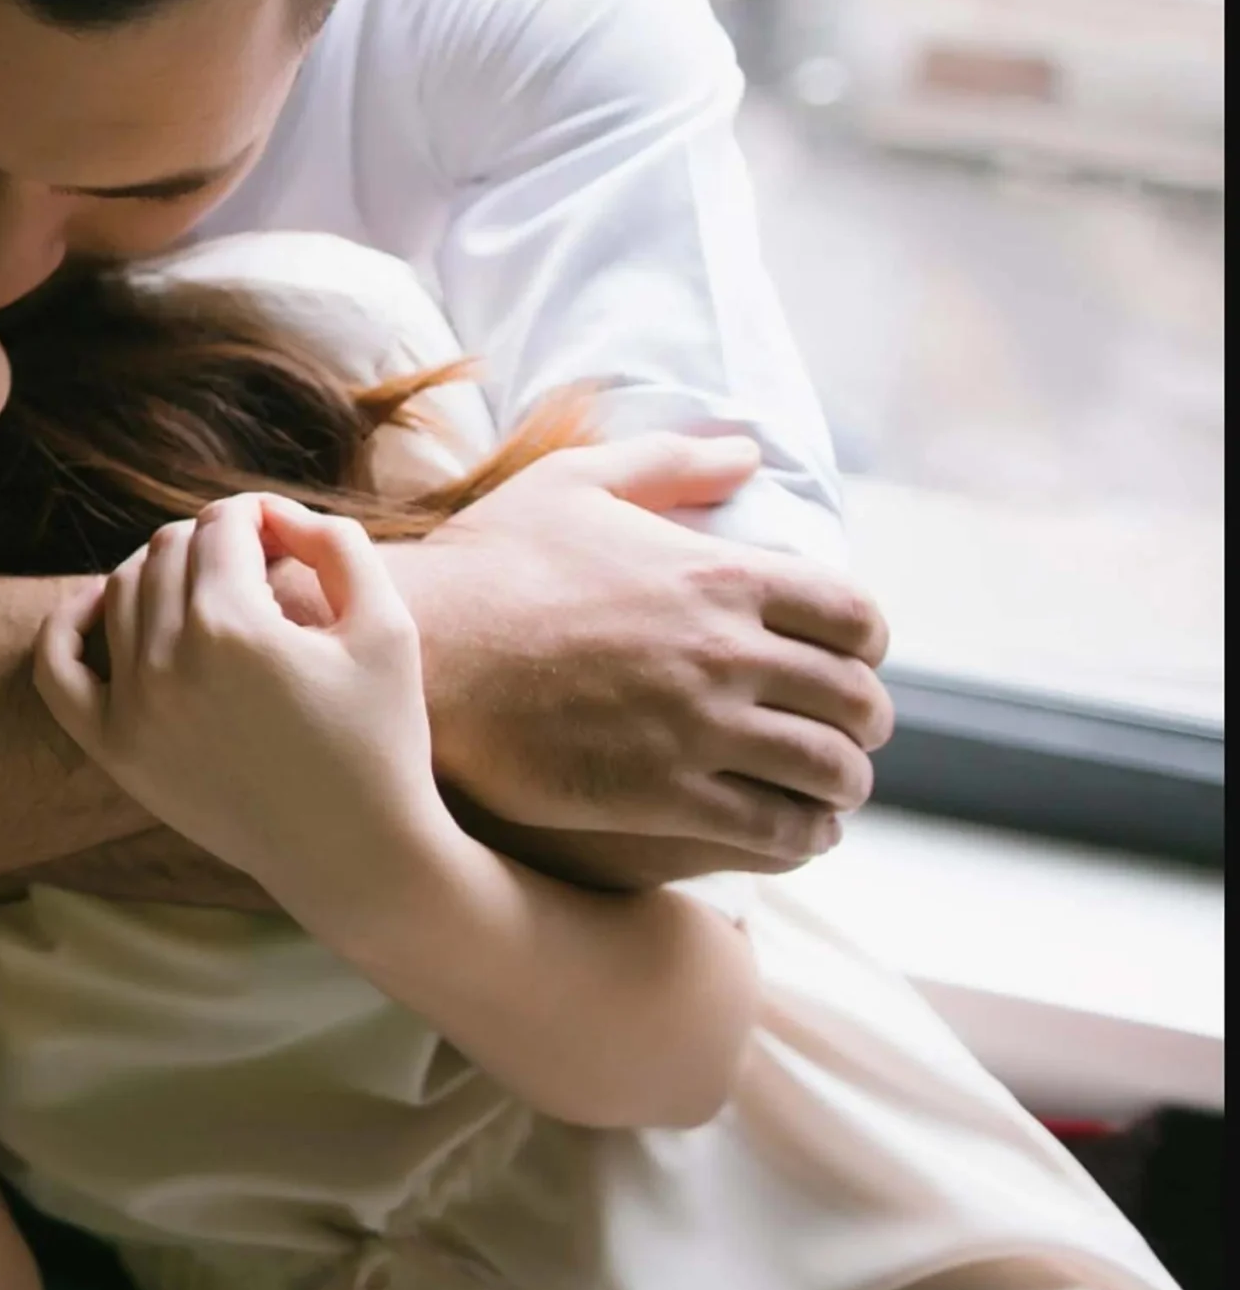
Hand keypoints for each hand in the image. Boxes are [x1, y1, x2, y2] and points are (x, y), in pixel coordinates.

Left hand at [34, 495, 456, 924]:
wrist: (353, 856)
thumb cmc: (380, 737)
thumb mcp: (386, 624)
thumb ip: (335, 543)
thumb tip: (273, 513)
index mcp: (234, 628)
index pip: (223, 524)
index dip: (260, 517)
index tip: (289, 539)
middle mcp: (169, 662)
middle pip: (170, 549)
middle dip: (217, 541)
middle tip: (262, 568)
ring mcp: (131, 710)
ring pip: (123, 590)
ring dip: (166, 572)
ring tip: (217, 592)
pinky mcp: (114, 751)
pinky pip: (56, 669)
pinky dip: (69, 624)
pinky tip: (100, 603)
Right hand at [396, 434, 891, 866]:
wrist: (422, 654)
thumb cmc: (489, 563)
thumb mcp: (573, 482)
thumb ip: (669, 461)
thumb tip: (746, 452)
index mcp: (721, 575)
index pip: (855, 618)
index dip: (867, 645)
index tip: (850, 660)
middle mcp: (727, 653)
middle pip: (856, 701)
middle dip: (862, 721)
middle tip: (845, 733)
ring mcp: (699, 730)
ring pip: (828, 773)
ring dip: (841, 786)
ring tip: (827, 792)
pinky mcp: (663, 796)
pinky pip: (777, 830)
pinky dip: (805, 836)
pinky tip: (797, 833)